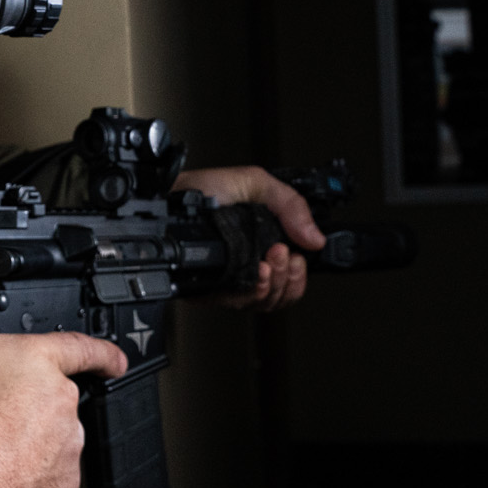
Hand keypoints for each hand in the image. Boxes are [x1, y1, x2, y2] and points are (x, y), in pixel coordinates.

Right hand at [0, 324, 127, 487]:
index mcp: (33, 361)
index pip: (81, 346)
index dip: (101, 352)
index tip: (113, 360)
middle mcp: (59, 400)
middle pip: (52, 396)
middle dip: (26, 407)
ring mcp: (66, 444)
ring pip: (50, 438)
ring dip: (24, 442)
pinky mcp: (65, 485)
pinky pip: (47, 473)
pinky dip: (25, 474)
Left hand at [171, 166, 326, 309]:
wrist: (171, 199)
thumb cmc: (206, 189)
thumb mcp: (257, 183)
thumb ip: (292, 206)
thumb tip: (316, 238)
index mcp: (263, 244)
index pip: (293, 275)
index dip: (300, 274)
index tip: (298, 256)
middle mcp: (249, 266)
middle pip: (283, 294)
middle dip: (289, 276)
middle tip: (281, 253)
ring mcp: (231, 280)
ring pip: (265, 302)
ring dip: (274, 284)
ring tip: (269, 261)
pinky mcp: (212, 290)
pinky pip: (240, 304)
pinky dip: (254, 291)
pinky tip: (256, 273)